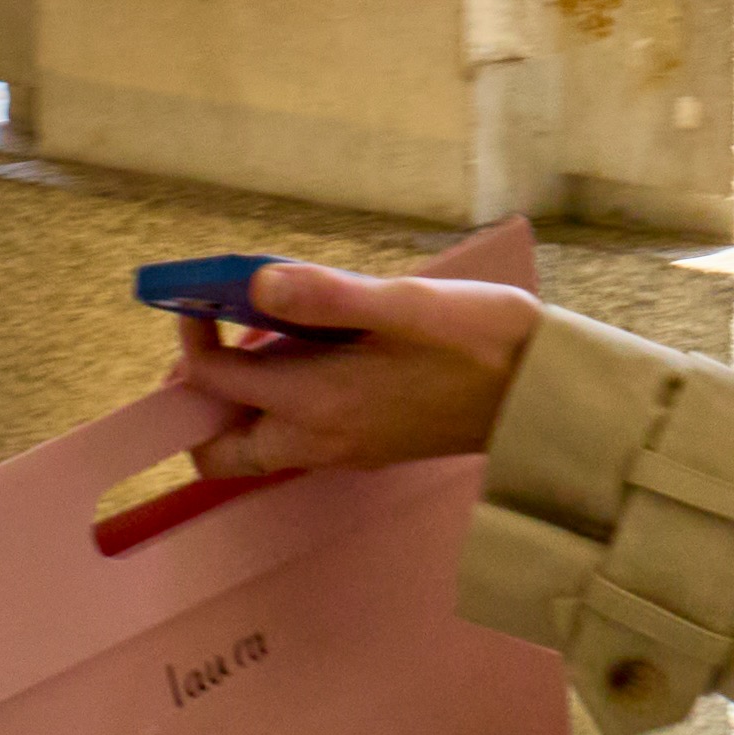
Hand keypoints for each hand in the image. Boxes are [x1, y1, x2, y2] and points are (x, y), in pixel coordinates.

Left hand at [143, 216, 536, 506]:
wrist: (542, 394)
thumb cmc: (481, 341)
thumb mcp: (403, 303)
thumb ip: (324, 296)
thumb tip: (255, 284)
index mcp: (317, 403)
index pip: (215, 385)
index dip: (191, 342)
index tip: (198, 299)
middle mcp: (321, 439)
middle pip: (222, 449)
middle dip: (199, 403)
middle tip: (210, 345)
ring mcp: (345, 450)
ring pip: (258, 449)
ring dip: (240, 405)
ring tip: (259, 341)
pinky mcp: (368, 447)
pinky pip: (297, 439)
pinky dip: (279, 407)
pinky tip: (311, 354)